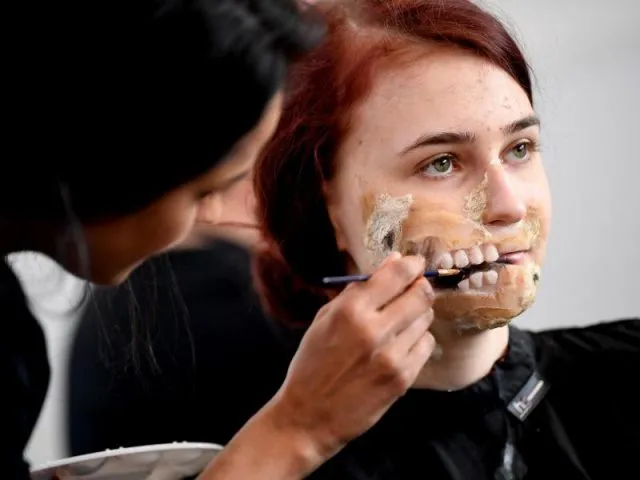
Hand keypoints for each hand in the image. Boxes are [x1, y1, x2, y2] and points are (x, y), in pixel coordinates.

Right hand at [270, 252, 435, 460]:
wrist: (309, 416)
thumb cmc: (312, 364)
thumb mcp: (325, 319)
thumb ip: (358, 291)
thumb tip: (391, 262)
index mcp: (351, 310)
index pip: (397, 275)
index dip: (412, 264)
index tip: (414, 263)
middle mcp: (375, 330)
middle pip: (421, 295)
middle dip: (421, 286)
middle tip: (416, 287)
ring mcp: (392, 356)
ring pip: (426, 320)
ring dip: (417, 315)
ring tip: (399, 322)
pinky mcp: (403, 378)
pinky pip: (426, 346)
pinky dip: (418, 340)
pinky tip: (400, 345)